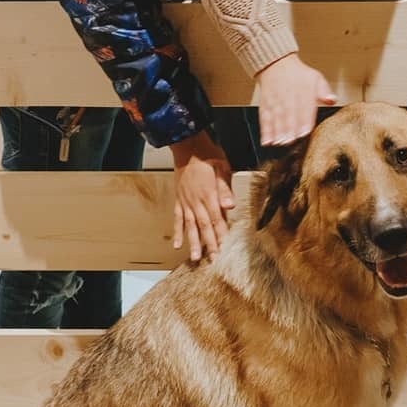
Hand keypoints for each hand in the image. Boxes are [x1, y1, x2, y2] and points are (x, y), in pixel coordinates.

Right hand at [169, 132, 235, 261]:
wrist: (187, 146)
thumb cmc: (208, 156)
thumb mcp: (222, 167)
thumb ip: (225, 188)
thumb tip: (230, 206)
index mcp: (209, 195)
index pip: (217, 219)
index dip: (221, 235)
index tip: (224, 249)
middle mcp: (196, 201)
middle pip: (204, 226)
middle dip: (209, 244)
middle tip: (212, 260)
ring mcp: (186, 202)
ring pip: (189, 226)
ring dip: (193, 242)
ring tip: (195, 258)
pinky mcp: (179, 200)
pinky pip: (177, 218)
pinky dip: (176, 232)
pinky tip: (176, 244)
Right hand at [256, 53, 336, 145]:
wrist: (276, 65)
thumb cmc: (299, 75)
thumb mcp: (315, 78)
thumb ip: (324, 91)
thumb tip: (331, 100)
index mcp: (303, 91)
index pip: (304, 107)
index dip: (304, 120)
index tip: (305, 132)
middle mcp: (288, 96)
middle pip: (288, 114)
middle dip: (289, 129)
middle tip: (290, 141)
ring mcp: (275, 101)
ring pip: (276, 117)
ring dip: (277, 131)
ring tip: (279, 143)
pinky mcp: (265, 106)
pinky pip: (264, 118)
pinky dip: (264, 131)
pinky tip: (266, 142)